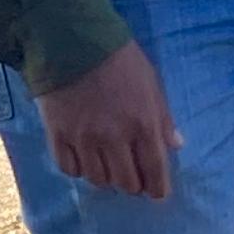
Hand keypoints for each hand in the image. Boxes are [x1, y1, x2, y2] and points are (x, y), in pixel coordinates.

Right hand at [35, 39, 180, 200]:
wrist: (72, 39)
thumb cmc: (119, 59)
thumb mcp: (152, 83)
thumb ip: (163, 118)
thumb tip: (176, 145)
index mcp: (143, 124)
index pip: (154, 171)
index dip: (157, 188)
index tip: (157, 193)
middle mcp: (114, 138)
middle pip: (126, 182)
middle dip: (133, 184)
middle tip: (132, 176)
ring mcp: (84, 139)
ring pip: (98, 179)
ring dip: (107, 178)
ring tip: (108, 166)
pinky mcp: (58, 135)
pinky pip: (69, 169)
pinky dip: (79, 169)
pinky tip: (84, 159)